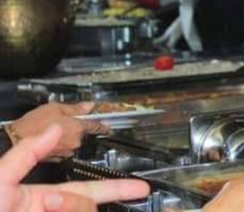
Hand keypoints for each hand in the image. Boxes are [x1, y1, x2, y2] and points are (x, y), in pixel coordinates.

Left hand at [0, 124, 148, 211]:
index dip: (115, 190)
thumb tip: (56, 126)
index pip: (85, 192)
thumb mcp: (0, 181)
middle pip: (86, 205)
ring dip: (68, 206)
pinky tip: (52, 206)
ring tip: (45, 205)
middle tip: (52, 203)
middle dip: (79, 200)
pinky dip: (69, 209)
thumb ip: (27, 153)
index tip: (142, 189)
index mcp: (40, 200)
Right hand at [12, 103, 110, 158]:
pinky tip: (51, 139)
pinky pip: (64, 149)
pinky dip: (61, 144)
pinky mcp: (57, 159)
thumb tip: (89, 105)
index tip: (109, 126)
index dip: (104, 124)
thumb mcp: (55, 108)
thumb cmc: (32, 124)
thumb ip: (76, 107)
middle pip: (84, 134)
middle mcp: (75, 142)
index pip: (97, 126)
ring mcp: (66, 152)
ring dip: (69, 136)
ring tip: (56, 130)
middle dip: (78, 128)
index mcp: (78, 128)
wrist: (14, 141)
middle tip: (67, 121)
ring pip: (74, 142)